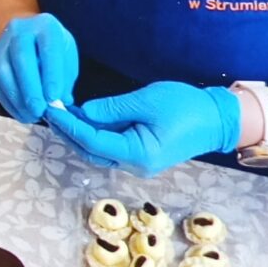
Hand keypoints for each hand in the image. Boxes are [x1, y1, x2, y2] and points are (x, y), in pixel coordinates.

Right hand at [0, 13, 78, 122]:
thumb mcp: (66, 55)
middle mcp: (20, 30)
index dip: (51, 75)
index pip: (48, 49)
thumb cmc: (51, 48)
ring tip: (31, 116)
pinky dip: (8, 102)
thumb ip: (65, 78)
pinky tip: (21, 113)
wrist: (25, 33)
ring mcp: (2, 45)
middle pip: (22, 59)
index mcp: (46, 26)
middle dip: (31, 88)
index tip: (54, 98)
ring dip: (17, 98)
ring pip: (4, 71)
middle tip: (40, 110)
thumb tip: (61, 102)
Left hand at [43, 81, 240, 176]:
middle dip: (68, 131)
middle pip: (91, 150)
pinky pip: (109, 146)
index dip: (69, 125)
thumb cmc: (186, 106)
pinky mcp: (139, 154)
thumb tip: (82, 112)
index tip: (51, 108)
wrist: (219, 119)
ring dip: (78, 132)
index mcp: (138, 154)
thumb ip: (112, 108)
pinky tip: (80, 117)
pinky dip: (93, 132)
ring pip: (98, 150)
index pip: (92, 141)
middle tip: (48, 109)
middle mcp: (135, 165)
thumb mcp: (146, 100)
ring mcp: (137, 162)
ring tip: (59, 112)